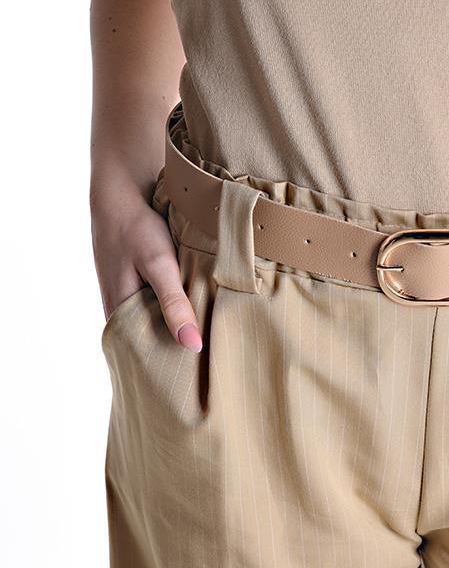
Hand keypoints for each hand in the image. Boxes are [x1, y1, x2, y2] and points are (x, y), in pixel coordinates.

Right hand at [91, 187, 202, 352]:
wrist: (123, 191)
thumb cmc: (136, 228)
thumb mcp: (159, 266)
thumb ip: (174, 305)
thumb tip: (192, 345)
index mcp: (118, 316)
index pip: (144, 358)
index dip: (169, 367)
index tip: (198, 376)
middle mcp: (120, 312)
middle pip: (152, 344)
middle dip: (178, 353)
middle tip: (212, 364)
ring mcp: (129, 299)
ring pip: (158, 325)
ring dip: (180, 330)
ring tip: (211, 344)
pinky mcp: (141, 286)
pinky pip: (160, 308)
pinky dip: (178, 310)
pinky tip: (201, 313)